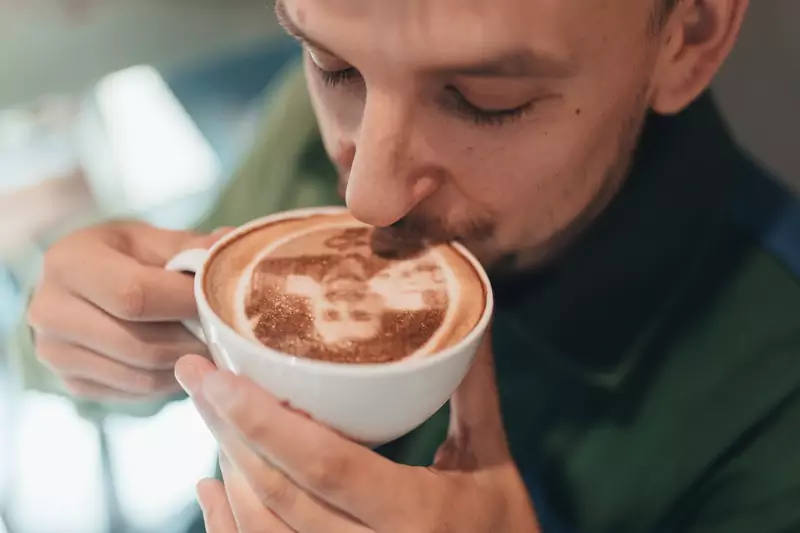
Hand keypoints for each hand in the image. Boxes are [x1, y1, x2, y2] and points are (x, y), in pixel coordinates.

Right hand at [28, 221, 227, 400]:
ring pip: (141, 375)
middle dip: (191, 341)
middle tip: (225, 334)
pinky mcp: (72, 383)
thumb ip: (194, 249)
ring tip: (212, 347)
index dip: (186, 303)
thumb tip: (230, 247)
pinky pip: (134, 393)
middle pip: (139, 344)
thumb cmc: (130, 255)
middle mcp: (48, 310)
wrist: (88, 284)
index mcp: (68, 262)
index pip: (134, 295)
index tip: (220, 303)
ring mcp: (54, 353)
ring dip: (185, 365)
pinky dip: (169, 381)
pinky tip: (185, 360)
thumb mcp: (156, 241)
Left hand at [176, 331, 541, 532]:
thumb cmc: (506, 531)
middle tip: (195, 376)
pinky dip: (229, 525)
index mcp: (416, 515)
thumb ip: (474, 392)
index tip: (219, 376)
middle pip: (278, 494)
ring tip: (212, 416)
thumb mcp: (493, 463)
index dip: (265, 421)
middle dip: (229, 432)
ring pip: (263, 530)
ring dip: (229, 470)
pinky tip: (211, 487)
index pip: (326, 465)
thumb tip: (467, 320)